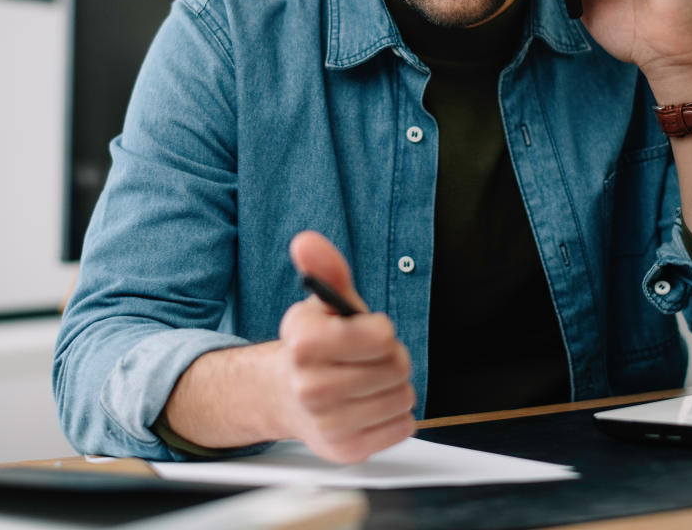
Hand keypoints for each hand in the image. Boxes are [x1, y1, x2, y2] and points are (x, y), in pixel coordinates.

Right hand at [272, 231, 415, 462]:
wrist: (288, 395)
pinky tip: (370, 404)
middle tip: (369, 357)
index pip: (380, 336)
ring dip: (394, 385)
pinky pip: (403, 426)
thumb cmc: (315, 345)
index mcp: (304, 342)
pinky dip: (395, 413)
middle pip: (396, 367)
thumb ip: (325, 269)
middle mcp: (310, 386)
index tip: (368, 330)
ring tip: (369, 380)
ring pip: (402, 396)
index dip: (380, 330)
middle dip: (392, 356)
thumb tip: (306, 241)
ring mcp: (327, 422)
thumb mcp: (322, 303)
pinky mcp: (346, 450)